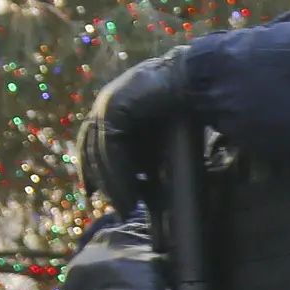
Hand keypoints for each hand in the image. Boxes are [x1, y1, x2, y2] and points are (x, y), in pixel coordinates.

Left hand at [76, 49, 194, 208]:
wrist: (197, 82)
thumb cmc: (186, 107)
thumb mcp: (160, 137)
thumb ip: (148, 156)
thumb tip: (145, 186)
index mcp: (113, 104)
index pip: (92, 141)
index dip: (92, 169)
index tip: (92, 193)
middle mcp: (105, 102)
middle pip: (92, 149)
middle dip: (100, 180)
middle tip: (114, 206)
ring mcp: (107, 103)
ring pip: (99, 153)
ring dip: (113, 184)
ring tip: (127, 207)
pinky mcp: (115, 108)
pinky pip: (109, 148)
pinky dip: (119, 175)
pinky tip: (129, 193)